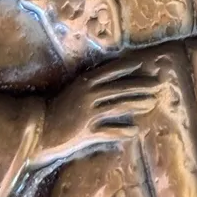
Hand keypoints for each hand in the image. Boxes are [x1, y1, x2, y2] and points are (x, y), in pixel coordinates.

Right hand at [30, 62, 160, 171]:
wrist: (38, 129)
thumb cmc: (58, 108)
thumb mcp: (74, 90)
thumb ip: (91, 85)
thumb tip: (109, 81)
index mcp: (85, 82)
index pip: (111, 71)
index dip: (127, 67)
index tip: (142, 65)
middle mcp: (89, 94)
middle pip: (120, 88)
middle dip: (141, 85)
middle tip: (158, 85)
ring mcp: (88, 113)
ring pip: (118, 105)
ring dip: (138, 104)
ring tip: (152, 103)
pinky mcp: (85, 131)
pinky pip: (108, 130)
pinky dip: (122, 130)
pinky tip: (135, 130)